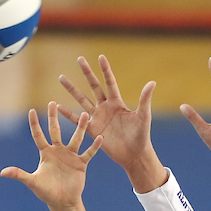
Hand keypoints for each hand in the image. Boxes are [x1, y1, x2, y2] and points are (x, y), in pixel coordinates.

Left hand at [0, 102, 102, 210]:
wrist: (63, 202)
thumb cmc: (46, 192)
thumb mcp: (32, 182)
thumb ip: (19, 175)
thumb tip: (2, 172)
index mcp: (46, 154)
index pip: (38, 136)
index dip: (35, 124)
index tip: (31, 111)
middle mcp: (58, 151)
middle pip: (55, 131)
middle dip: (53, 118)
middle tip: (53, 102)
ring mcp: (70, 156)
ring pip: (76, 138)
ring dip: (79, 127)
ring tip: (84, 114)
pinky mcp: (81, 163)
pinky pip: (89, 152)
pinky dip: (94, 146)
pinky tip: (100, 137)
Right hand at [58, 55, 166, 192]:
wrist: (134, 154)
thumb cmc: (141, 135)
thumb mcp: (143, 116)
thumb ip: (144, 99)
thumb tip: (152, 82)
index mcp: (117, 102)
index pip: (110, 82)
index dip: (105, 70)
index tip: (100, 56)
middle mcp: (106, 107)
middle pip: (94, 86)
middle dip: (87, 73)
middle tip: (79, 58)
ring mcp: (98, 118)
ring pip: (82, 100)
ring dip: (72, 89)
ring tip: (61, 77)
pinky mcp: (92, 130)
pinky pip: (77, 120)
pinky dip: (67, 114)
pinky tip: (58, 106)